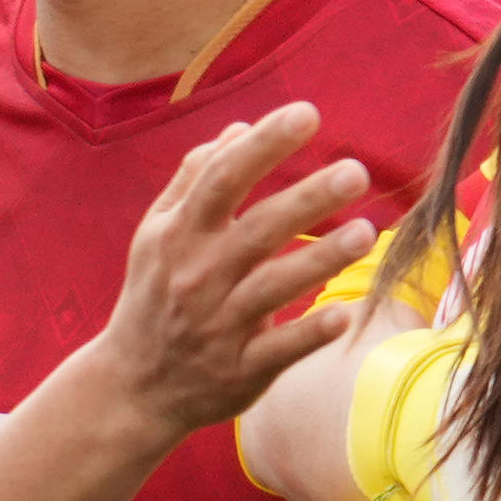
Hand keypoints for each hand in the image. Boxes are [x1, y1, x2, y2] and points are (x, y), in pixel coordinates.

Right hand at [92, 104, 375, 445]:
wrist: (133, 387)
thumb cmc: (154, 296)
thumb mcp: (156, 234)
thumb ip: (194, 180)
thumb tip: (239, 130)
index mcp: (179, 235)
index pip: (222, 178)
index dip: (264, 144)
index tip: (307, 113)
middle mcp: (197, 276)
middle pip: (257, 229)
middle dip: (307, 198)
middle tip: (357, 171)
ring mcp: (218, 325)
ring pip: (273, 287)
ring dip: (320, 258)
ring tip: (366, 232)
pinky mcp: (239, 370)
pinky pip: (278, 349)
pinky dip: (309, 332)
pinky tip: (344, 313)